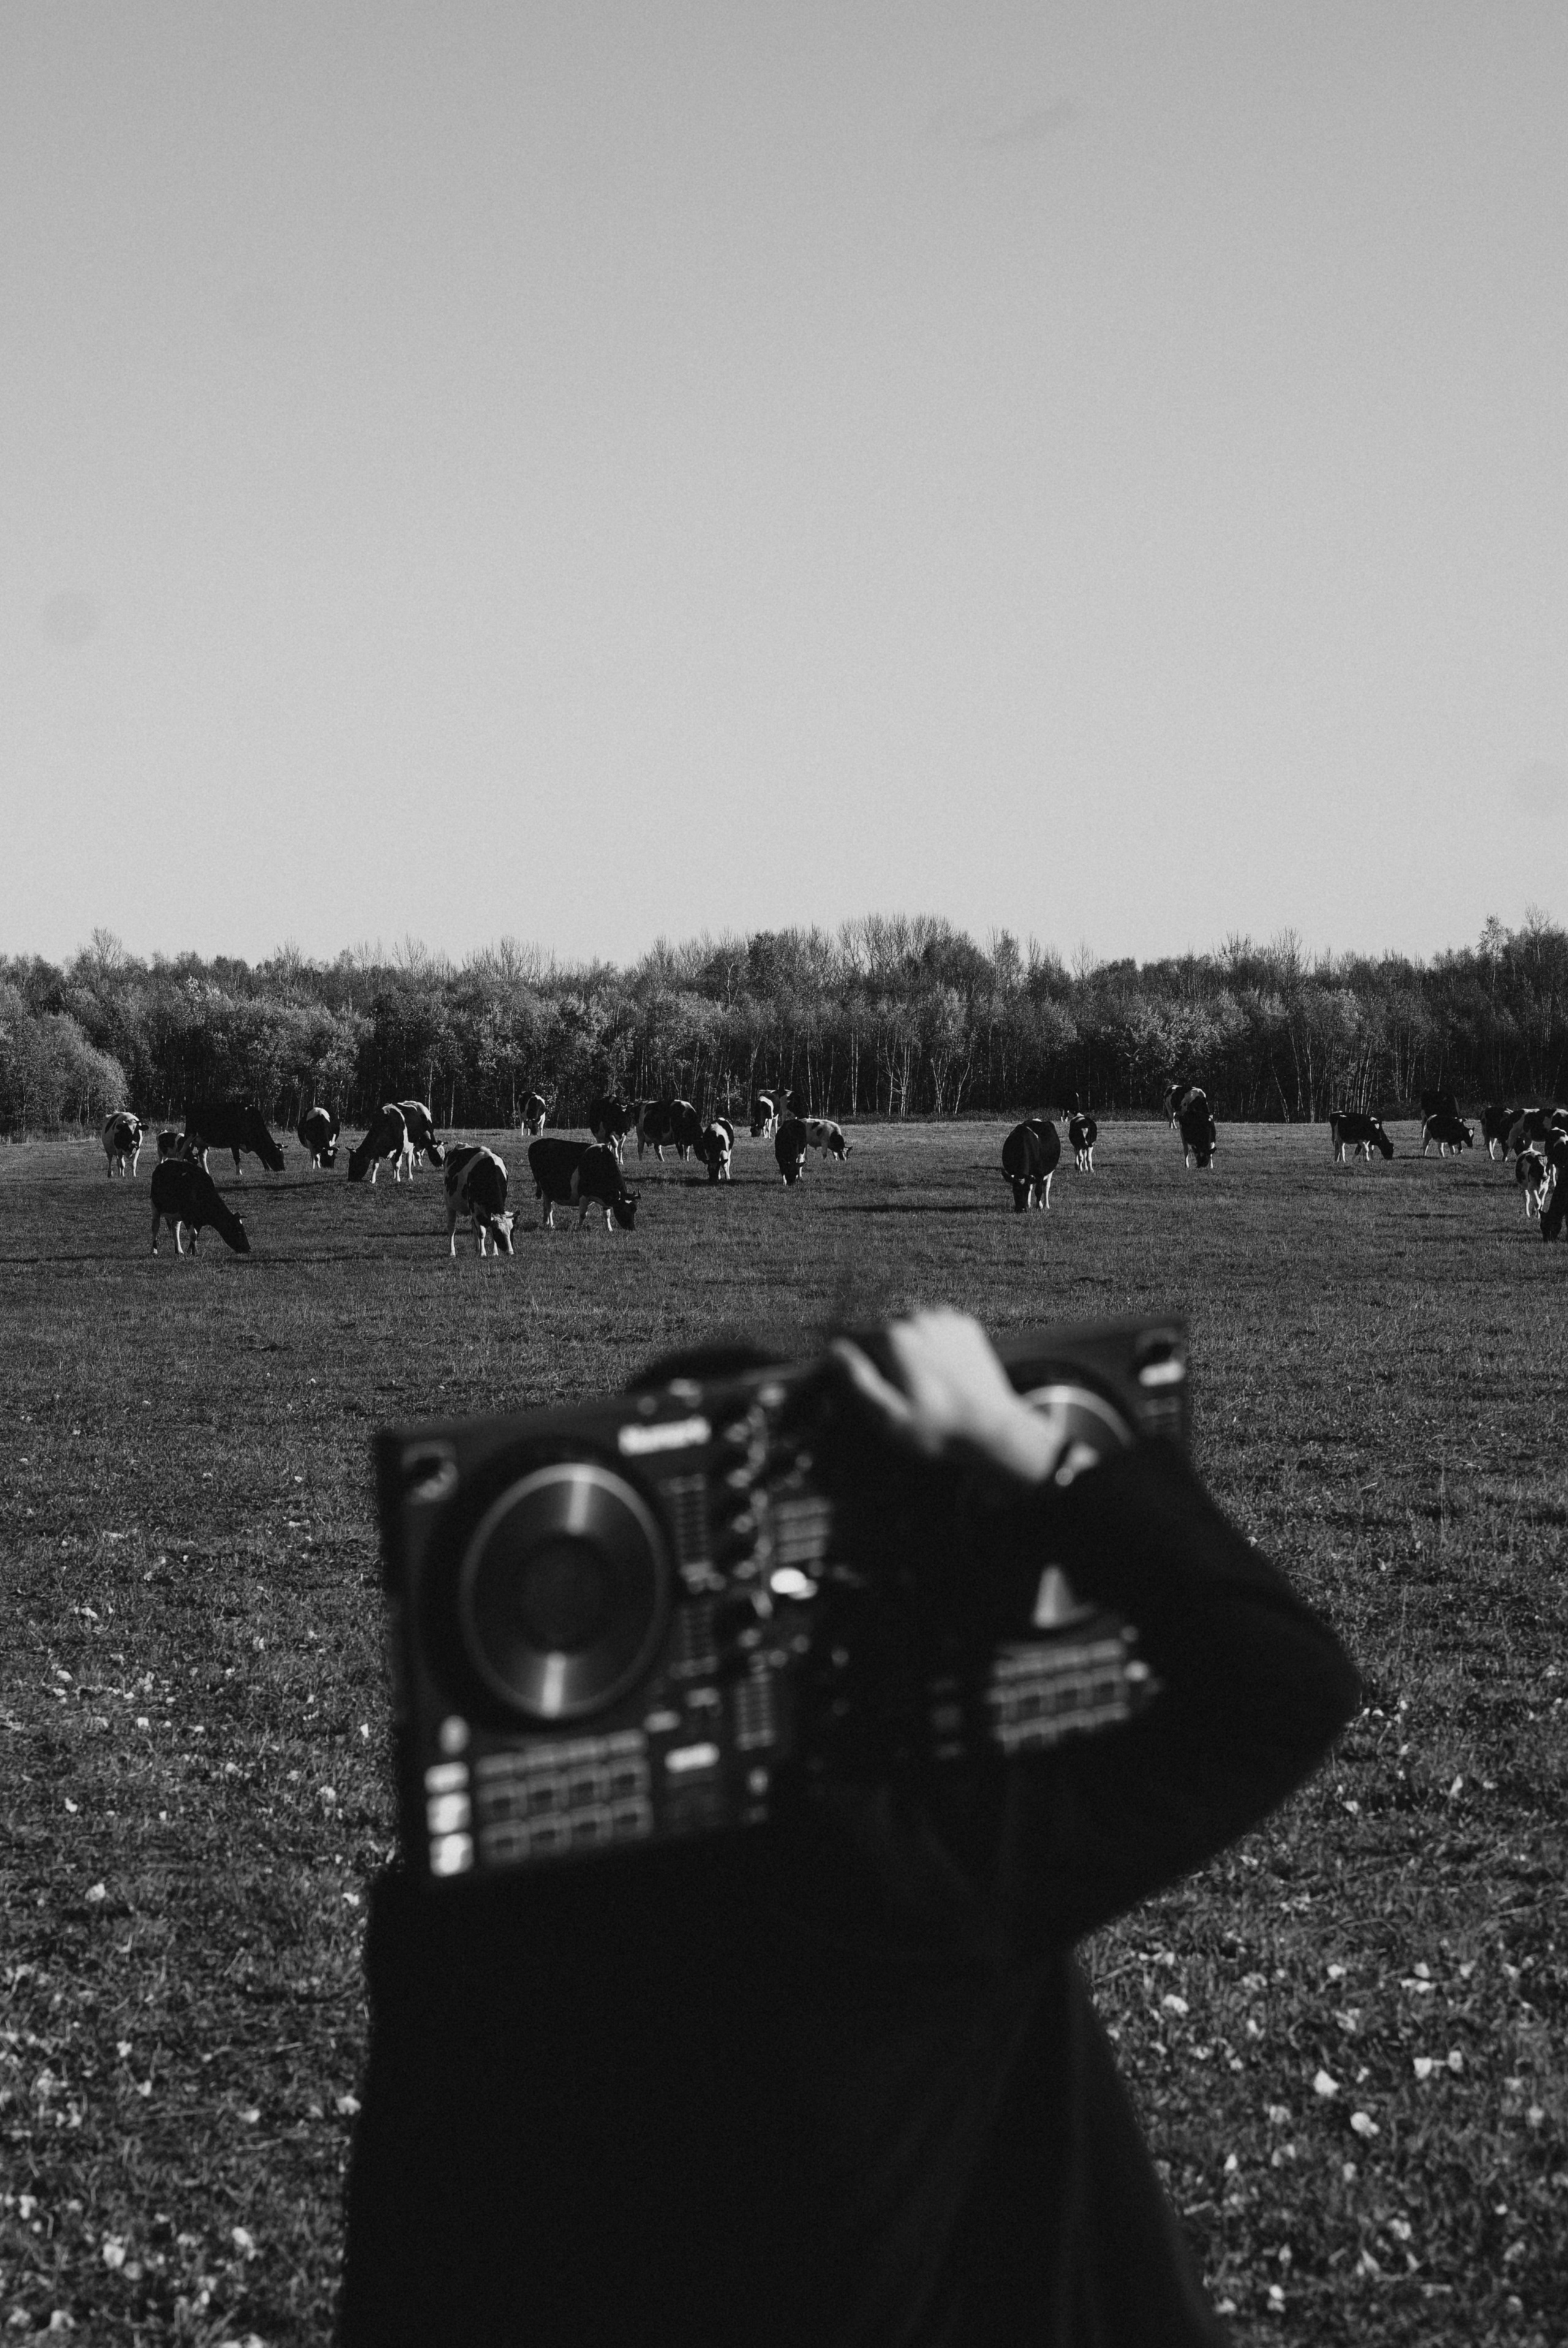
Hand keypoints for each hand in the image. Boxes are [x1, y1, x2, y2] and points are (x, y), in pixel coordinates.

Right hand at [829, 1309, 1068, 1487]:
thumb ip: (857, 1380)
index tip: (878, 1392)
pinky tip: (943, 1373)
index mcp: (893, 1337)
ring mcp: (944, 1318)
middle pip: (884, 1333)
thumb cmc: (935, 1429)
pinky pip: (936, 1328)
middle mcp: (917, 1317)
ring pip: (910, 1329)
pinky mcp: (965, 1325)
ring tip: (926, 1385)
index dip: (861, 1367)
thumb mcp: (887, 1417)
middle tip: (906, 1393)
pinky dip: (934, 1344)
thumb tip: (834, 1349)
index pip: (856, 1340)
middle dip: (887, 1357)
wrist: (992, 1429)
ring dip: (911, 1349)